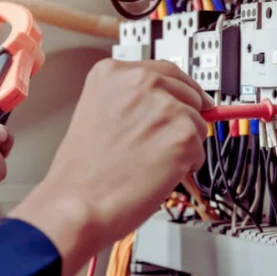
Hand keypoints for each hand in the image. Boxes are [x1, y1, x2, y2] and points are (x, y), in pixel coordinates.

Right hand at [11, 59, 211, 275]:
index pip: (166, 70)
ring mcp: (163, 107)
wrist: (77, 204)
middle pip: (187, 92)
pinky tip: (158, 172)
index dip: (181, 89)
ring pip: (196, 121)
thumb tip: (171, 101)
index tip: (190, 98)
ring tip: (150, 161)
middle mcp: (139, 82)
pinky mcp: (181, 135)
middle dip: (183, 118)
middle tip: (161, 143)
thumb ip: (133, 100)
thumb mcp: (98, 112)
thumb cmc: (82, 171)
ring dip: (183, 143)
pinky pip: (199, 148)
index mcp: (114, 73)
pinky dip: (187, 164)